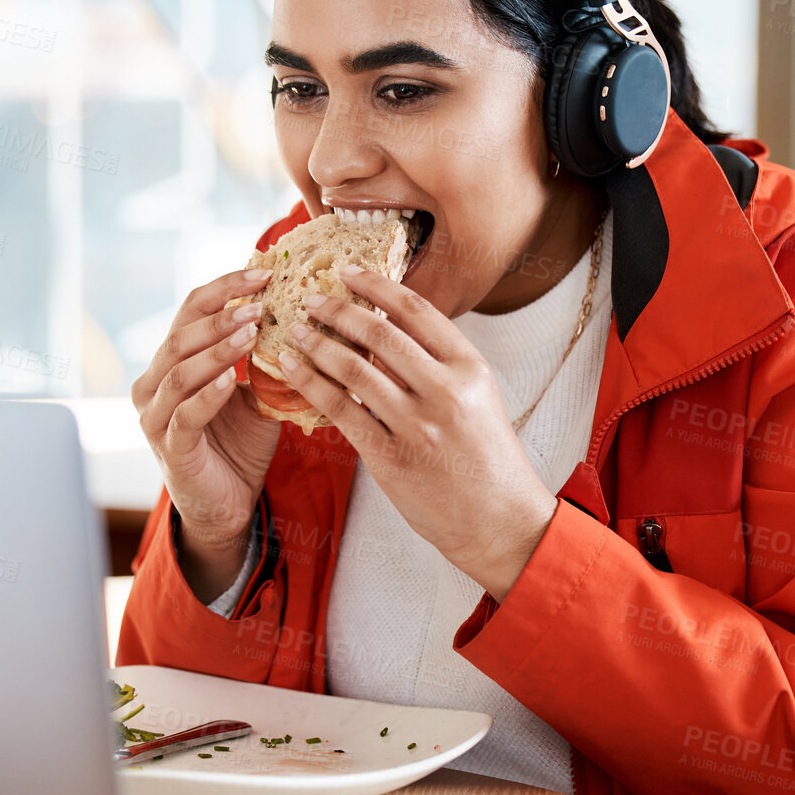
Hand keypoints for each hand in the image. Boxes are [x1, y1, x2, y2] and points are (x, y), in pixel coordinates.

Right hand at [132, 268, 282, 598]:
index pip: (191, 310)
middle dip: (223, 315)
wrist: (227, 506)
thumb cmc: (239, 445)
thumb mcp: (254, 392)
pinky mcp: (169, 447)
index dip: (225, 288)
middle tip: (261, 303)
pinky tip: (230, 379)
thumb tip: (303, 312)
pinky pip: (184, 414)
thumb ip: (261, 357)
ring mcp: (155, 416)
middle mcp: (153, 383)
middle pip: (181, 334)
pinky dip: (207, 393)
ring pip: (179, 370)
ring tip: (252, 332)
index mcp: (171, 362)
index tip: (263, 273)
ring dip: (217, 348)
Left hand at [271, 266, 557, 601]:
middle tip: (310, 298)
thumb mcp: (479, 398)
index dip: (376, 285)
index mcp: (470, 368)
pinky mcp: (391, 458)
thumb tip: (385, 328)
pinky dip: (311, 384)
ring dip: (317, 344)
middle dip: (338, 310)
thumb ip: (439, 364)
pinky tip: (293, 370)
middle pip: (380, 333)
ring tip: (296, 332)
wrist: (501, 521)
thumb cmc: (488, 459)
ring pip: (354, 370)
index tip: (347, 273)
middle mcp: (445, 391)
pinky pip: (341, 411)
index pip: (417, 310)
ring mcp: (417, 426)